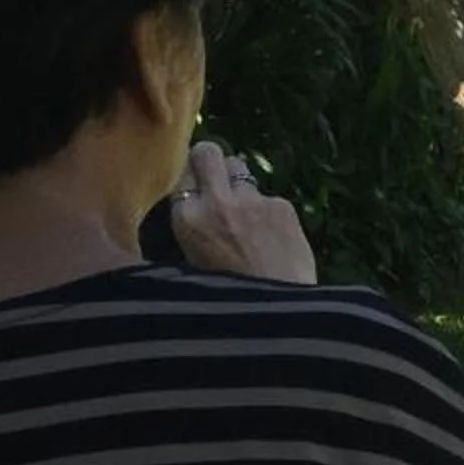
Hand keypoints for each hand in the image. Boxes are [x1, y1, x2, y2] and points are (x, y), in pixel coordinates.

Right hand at [169, 141, 316, 283]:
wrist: (277, 312)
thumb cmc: (230, 293)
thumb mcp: (192, 261)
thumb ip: (193, 225)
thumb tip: (195, 202)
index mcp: (188, 218)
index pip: (180, 174)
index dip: (189, 178)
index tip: (194, 184)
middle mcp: (217, 201)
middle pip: (208, 153)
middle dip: (210, 157)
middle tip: (215, 172)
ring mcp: (252, 200)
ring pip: (240, 168)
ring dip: (239, 182)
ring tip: (246, 211)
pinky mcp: (282, 205)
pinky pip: (269, 196)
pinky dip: (268, 210)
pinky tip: (273, 236)